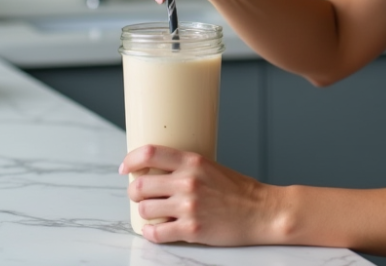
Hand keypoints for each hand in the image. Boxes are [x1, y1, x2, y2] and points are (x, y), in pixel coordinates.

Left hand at [120, 145, 279, 244]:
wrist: (261, 212)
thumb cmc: (238, 190)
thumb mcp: (210, 168)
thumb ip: (184, 168)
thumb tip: (156, 172)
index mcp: (192, 162)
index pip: (149, 153)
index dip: (131, 159)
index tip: (125, 167)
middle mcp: (187, 182)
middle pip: (140, 185)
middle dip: (134, 192)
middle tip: (139, 195)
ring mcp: (188, 207)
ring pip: (145, 209)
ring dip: (144, 212)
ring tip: (152, 213)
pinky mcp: (191, 229)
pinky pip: (156, 232)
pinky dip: (151, 232)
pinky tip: (156, 230)